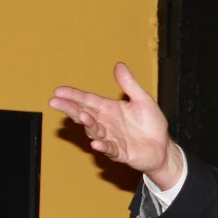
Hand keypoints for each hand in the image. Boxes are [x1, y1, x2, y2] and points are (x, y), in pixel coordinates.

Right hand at [48, 63, 183, 189]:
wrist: (163, 147)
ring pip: (95, 131)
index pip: (88, 100)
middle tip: (54, 101)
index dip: (73, 95)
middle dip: (70, 108)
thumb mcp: (142, 100)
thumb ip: (130, 84)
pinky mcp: (120, 152)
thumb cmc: (151, 124)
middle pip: (84, 114)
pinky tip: (96, 143)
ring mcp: (111, 138)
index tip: (58, 90)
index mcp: (109, 109)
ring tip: (81, 115)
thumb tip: (119, 65)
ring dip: (88, 124)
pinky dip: (103, 146)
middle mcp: (106, 123)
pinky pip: (110, 149)